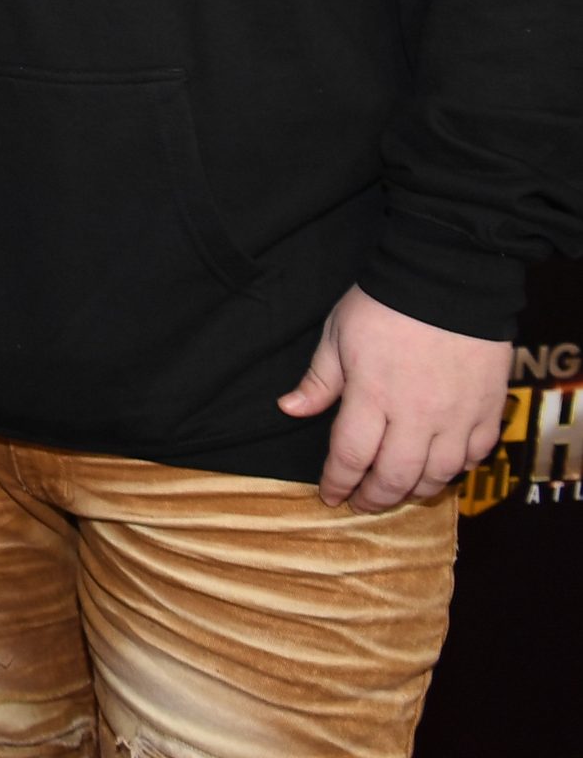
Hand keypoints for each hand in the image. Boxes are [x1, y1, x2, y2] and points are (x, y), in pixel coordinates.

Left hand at [278, 285, 510, 511]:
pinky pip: (475, 456)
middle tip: (362, 502)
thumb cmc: (384, 302)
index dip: (338, 482)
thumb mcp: (338, 332)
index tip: (331, 494)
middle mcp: (416, 414)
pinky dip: (456, 470)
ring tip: (398, 489)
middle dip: (374, 498)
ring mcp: (457, 415)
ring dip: (415, 490)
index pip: (350, 457)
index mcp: (372, 394)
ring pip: (438, 476)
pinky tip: (441, 467)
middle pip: (395, 477)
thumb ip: (319, 379)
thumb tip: (288, 409)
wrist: (447, 274)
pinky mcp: (489, 408)